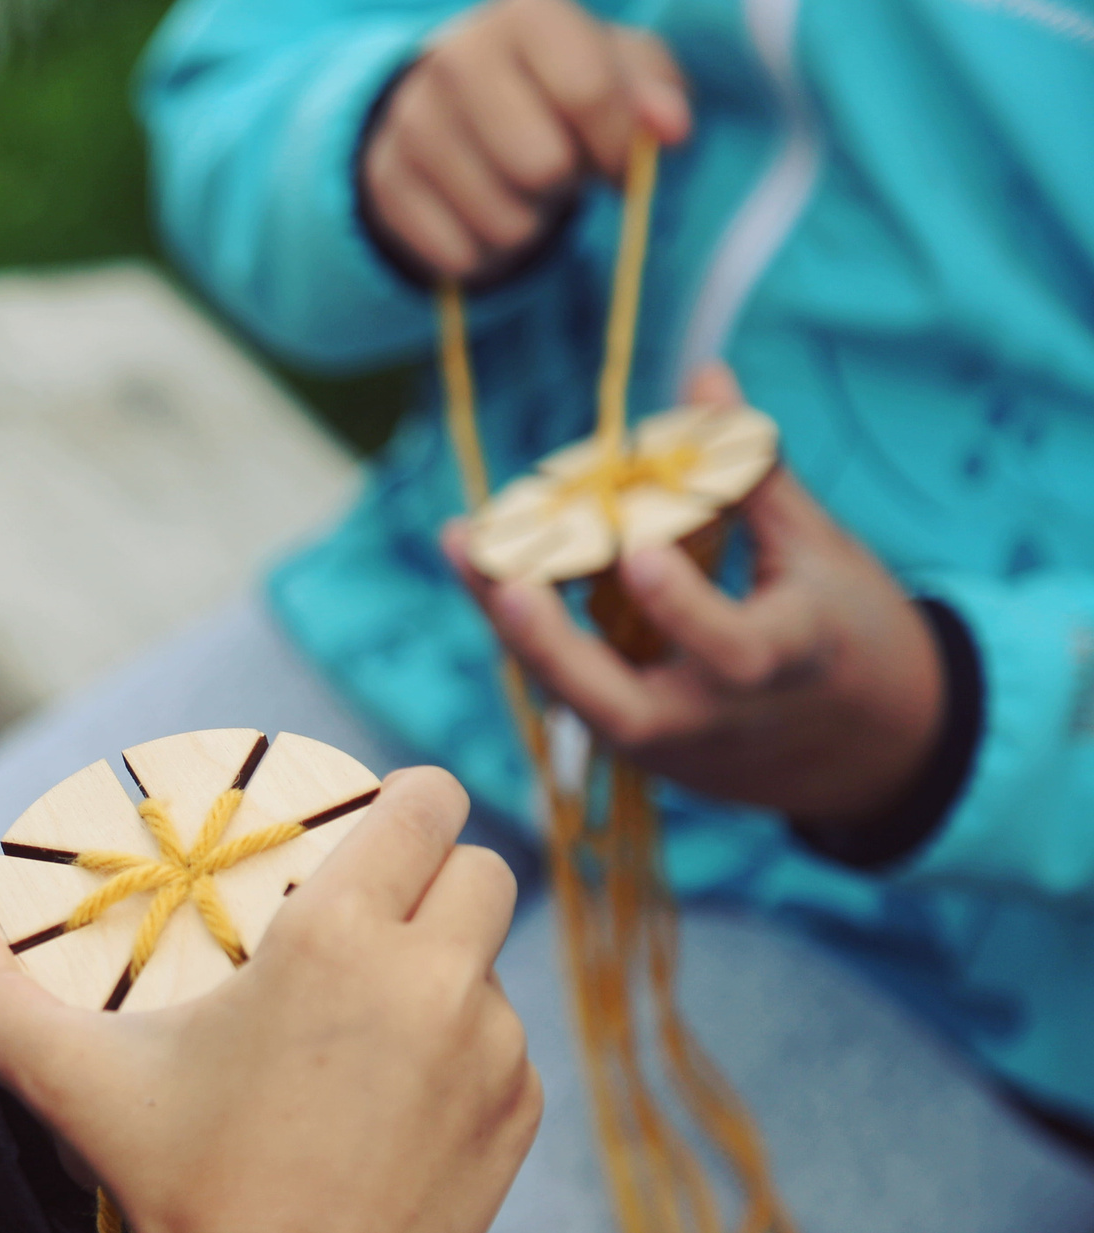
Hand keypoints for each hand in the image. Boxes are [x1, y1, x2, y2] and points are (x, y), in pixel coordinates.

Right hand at [0, 769, 540, 1232]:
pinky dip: (465, 1058)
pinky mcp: (516, 1120)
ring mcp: (492, 1053)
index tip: (375, 823)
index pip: (426, 805)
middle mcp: (436, 979)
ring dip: (447, 974)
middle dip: (436, 878)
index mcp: (340, 939)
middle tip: (375, 916)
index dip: (407, 799)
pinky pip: (506, 1052)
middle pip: (483, 868)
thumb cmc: (182, 1181)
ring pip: (492, 967)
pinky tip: (398, 1098)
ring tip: (372, 1025)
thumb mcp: (75, 1083)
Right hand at [362, 0, 689, 281]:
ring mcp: (411, 120)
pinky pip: (458, 254)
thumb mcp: (623, 71)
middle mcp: (456, 56)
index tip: (621, 159)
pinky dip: (483, 250)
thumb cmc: (561, 83)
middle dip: (564, 183)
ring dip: (526, 222)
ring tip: (518, 187)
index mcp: (526, 12)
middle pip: (541, 166)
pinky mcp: (385, 180)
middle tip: (558, 166)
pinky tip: (480, 212)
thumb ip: (657, 94)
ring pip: (502, 221)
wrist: (457, 102)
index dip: (619, 144)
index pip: (587, 91)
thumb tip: (669, 128)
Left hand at [449, 368, 945, 824]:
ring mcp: (672, 746)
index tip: (639, 551)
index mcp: (788, 665)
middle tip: (504, 580)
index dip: (683, 607)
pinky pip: (575, 695)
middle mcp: (718, 719)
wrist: (873, 751)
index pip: (732, 651)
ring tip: (466, 549)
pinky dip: (532, 637)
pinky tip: (489, 573)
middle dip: (554, 649)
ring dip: (516, 633)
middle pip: (622, 710)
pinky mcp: (641, 752)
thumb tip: (704, 373)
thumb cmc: (850, 630)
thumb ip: (751, 472)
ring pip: (577, 704)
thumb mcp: (819, 550)